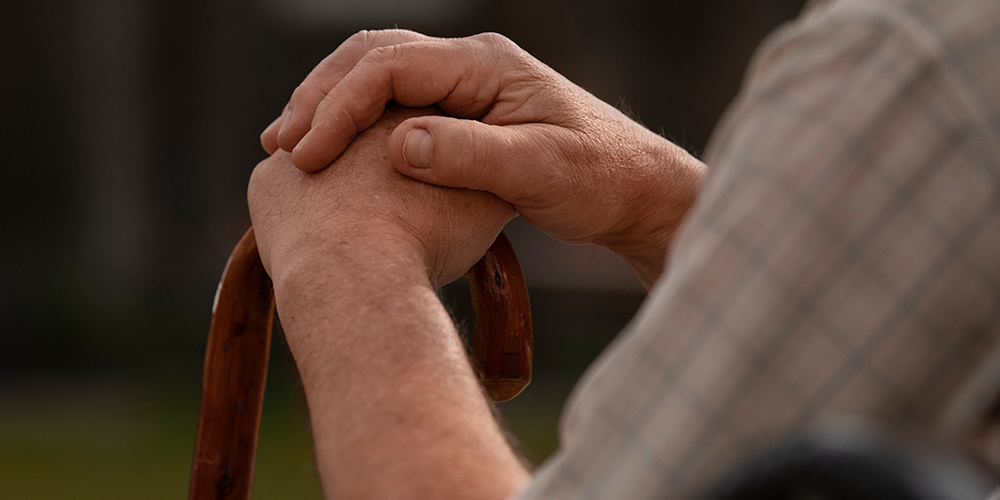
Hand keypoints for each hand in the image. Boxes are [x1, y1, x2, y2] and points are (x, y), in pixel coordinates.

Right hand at [260, 30, 705, 287]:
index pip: (391, 65)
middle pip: (373, 58)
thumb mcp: (541, 171)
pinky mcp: (465, 114)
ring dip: (331, 107)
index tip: (307, 154)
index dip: (340, 105)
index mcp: (487, 65)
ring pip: (378, 77)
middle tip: (281, 145)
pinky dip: (357, 124)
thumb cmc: (599, 179)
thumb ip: (473, 156)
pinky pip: (395, 105)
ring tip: (290, 146)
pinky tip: (335, 154)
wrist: (635, 190)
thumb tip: (400, 144)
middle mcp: (471, 64)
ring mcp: (466, 86)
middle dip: (321, 98)